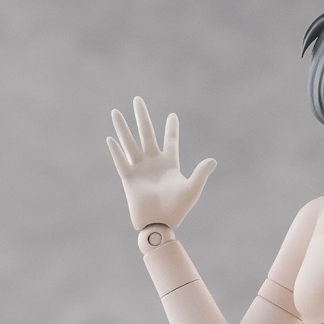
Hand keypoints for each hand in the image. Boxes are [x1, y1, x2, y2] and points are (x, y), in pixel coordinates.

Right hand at [107, 96, 215, 229]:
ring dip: (123, 128)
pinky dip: (116, 151)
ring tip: (116, 112)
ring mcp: (140, 169)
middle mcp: (153, 163)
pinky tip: (111, 138)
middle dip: (142, 117)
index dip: (171, 128)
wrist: (160, 224)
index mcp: (169, 164)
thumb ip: (201, 174)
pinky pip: (121, 162)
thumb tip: (213, 160)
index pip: (170, 141)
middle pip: (146, 134)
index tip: (173, 115)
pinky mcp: (129, 179)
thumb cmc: (177, 209)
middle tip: (137, 100)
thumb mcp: (192, 189)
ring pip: (130, 143)